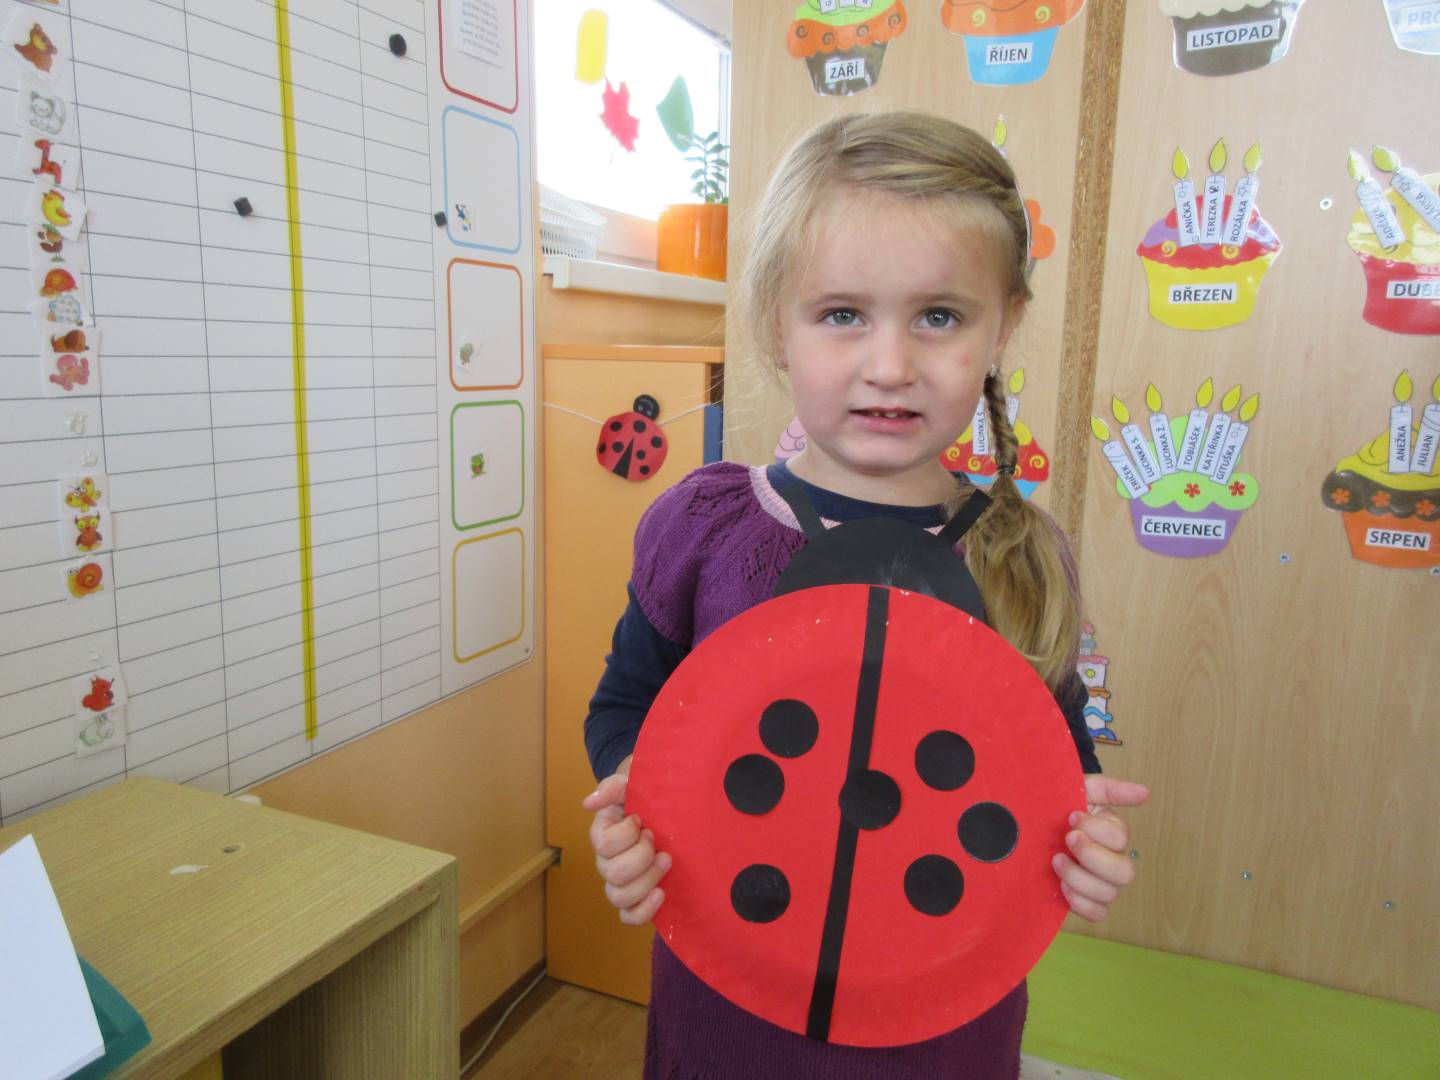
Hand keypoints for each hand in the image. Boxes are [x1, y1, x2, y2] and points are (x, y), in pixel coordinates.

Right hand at [581, 756, 670, 925]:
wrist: (666, 805)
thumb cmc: (646, 792)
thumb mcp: (631, 780)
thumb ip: (612, 786)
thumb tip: (589, 803)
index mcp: (602, 833)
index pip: (604, 844)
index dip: (626, 834)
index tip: (641, 820)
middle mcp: (606, 861)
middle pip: (613, 874)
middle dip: (641, 857)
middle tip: (656, 839)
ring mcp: (620, 881)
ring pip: (620, 897)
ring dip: (647, 880)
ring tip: (667, 861)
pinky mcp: (637, 897)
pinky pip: (629, 917)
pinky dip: (644, 911)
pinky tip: (662, 893)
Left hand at [1052, 774, 1150, 922]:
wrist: (1033, 826)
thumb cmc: (1060, 807)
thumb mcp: (1082, 790)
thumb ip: (1111, 789)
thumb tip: (1145, 792)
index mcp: (1114, 833)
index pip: (1120, 838)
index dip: (1095, 828)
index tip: (1071, 817)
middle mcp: (1114, 861)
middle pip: (1124, 872)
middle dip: (1091, 856)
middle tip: (1067, 840)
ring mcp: (1102, 883)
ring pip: (1108, 893)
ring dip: (1078, 877)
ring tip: (1056, 860)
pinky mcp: (1087, 902)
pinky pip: (1097, 913)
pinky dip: (1079, 901)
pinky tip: (1061, 885)